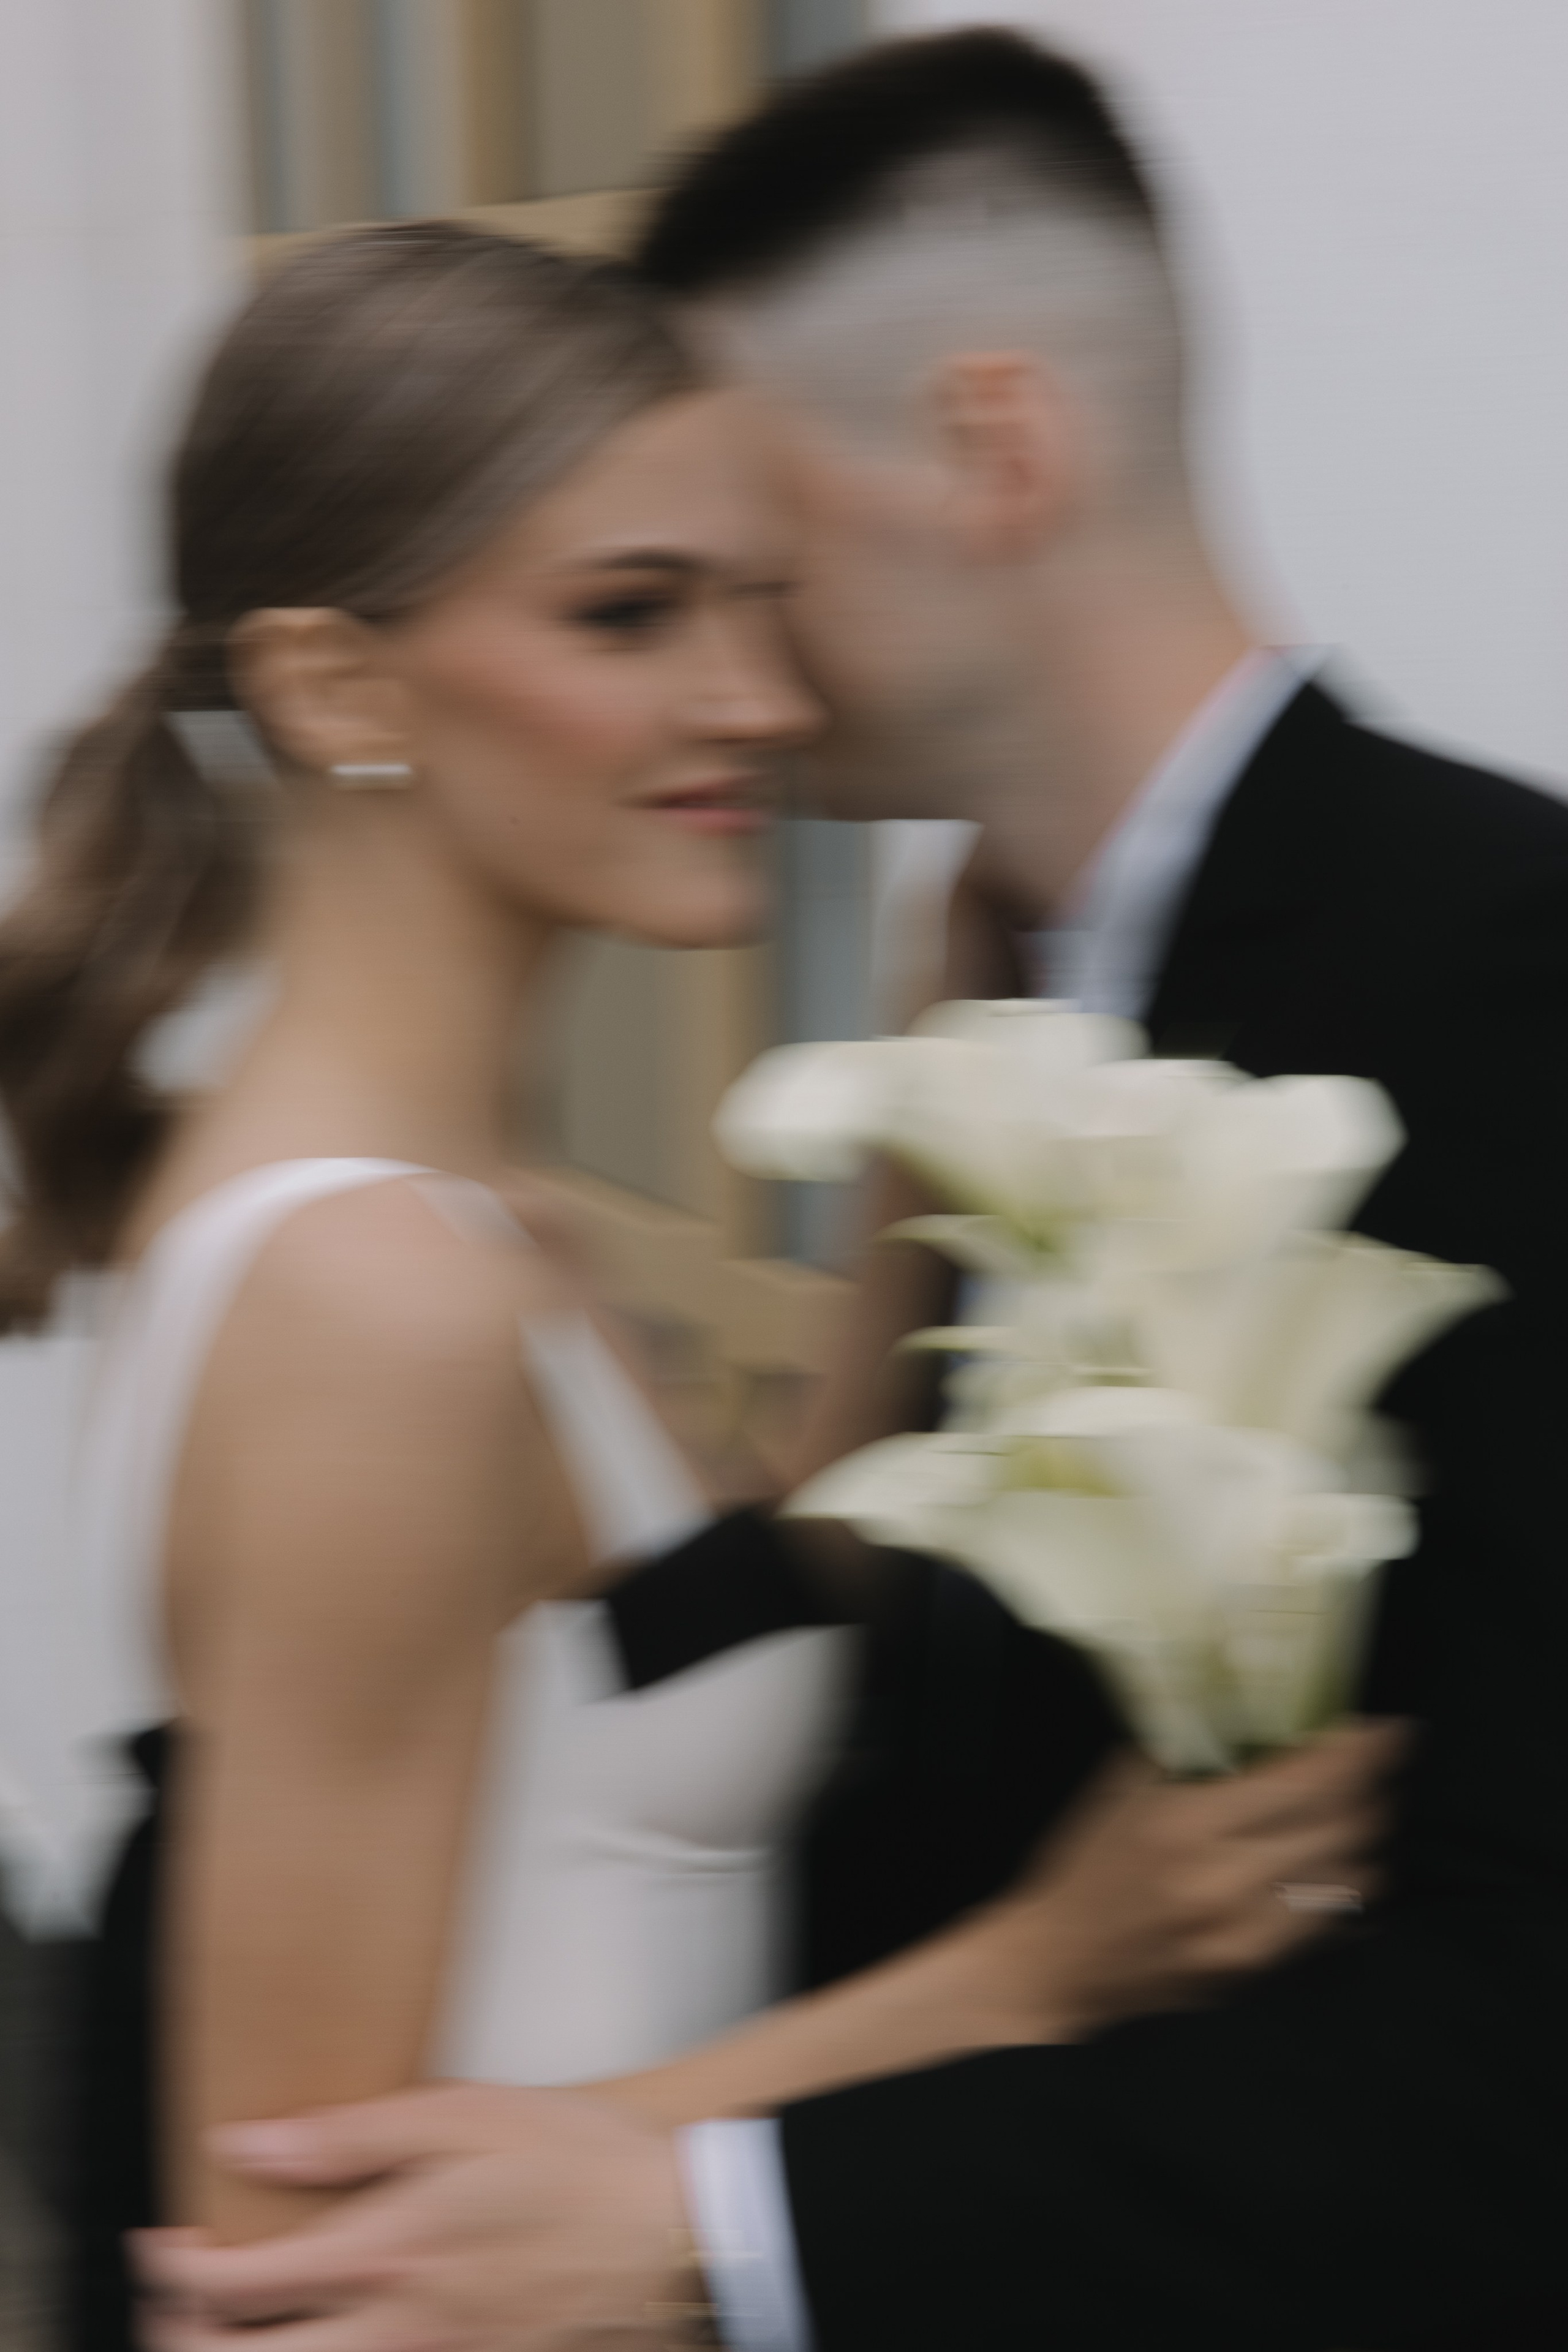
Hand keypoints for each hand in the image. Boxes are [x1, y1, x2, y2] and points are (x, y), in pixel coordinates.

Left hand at [132, 2083, 699, 2351]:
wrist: (674, 2234)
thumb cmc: (579, 2162)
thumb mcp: (464, 2113)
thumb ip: (352, 2132)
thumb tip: (251, 2144)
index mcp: (387, 2253)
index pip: (240, 2285)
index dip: (178, 2269)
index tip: (159, 2243)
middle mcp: (398, 2329)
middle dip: (186, 2341)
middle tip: (173, 2308)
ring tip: (231, 2333)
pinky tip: (334, 2337)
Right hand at [1004, 1718, 1404, 2035]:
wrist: (1060, 1965)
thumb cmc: (1088, 1862)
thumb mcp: (1125, 1784)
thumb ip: (1192, 1746)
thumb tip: (1260, 1711)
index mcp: (1187, 1823)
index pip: (1305, 1781)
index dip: (1359, 1752)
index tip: (1388, 1728)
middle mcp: (1225, 1882)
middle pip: (1341, 1828)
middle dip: (1374, 1788)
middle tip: (1379, 1763)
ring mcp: (1247, 1935)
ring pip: (1349, 1880)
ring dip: (1369, 1838)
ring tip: (1365, 1809)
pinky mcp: (1257, 1970)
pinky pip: (1332, 1923)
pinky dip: (1349, 1886)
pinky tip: (1343, 1863)